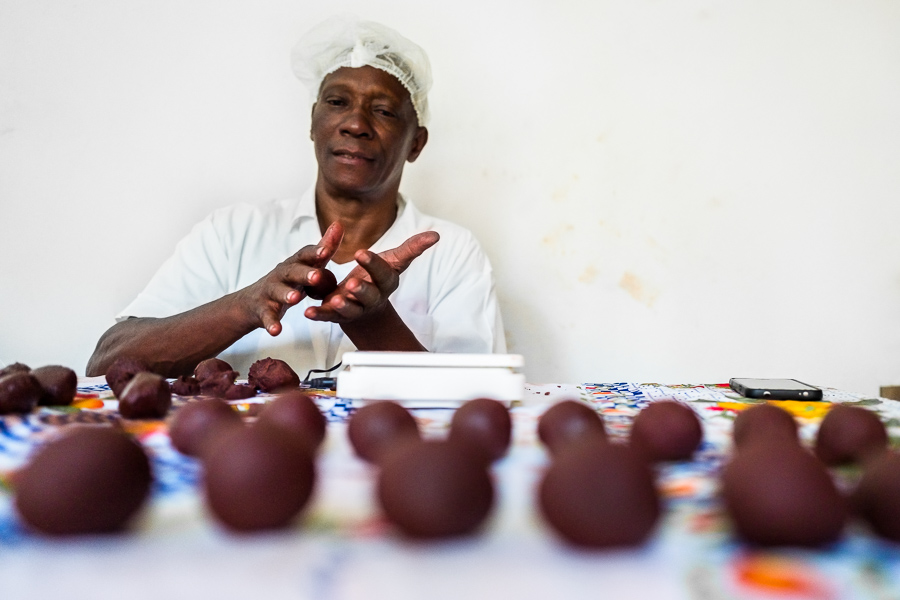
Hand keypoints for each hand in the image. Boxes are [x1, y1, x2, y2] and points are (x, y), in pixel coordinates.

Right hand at [236, 222, 343, 335]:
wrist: (252, 302)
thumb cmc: (286, 281)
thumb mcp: (305, 264)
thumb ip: (323, 247)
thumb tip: (339, 224)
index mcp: (295, 264)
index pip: (305, 255)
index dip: (315, 252)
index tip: (326, 249)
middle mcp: (281, 275)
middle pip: (292, 272)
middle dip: (305, 273)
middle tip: (317, 277)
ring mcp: (270, 292)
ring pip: (278, 292)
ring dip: (287, 295)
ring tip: (295, 299)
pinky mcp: (263, 310)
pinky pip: (267, 317)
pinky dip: (271, 323)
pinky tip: (277, 331)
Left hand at [304, 231, 439, 323]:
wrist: (366, 308)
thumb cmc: (378, 279)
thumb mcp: (394, 262)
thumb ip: (412, 249)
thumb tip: (435, 235)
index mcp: (385, 282)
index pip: (382, 273)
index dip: (373, 264)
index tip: (361, 252)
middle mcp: (371, 298)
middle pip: (368, 295)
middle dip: (361, 290)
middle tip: (352, 283)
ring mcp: (354, 308)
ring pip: (350, 309)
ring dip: (343, 305)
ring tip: (334, 300)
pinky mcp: (336, 316)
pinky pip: (328, 317)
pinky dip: (319, 315)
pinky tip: (308, 312)